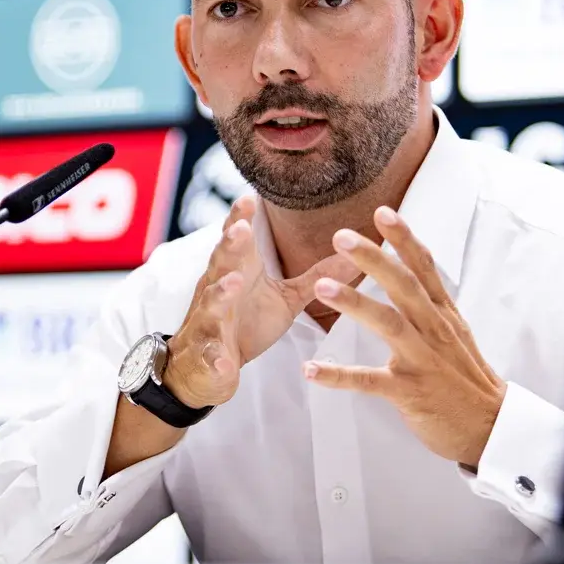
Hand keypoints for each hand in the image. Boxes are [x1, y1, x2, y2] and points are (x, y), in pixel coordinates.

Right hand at [165, 194, 357, 409]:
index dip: (240, 217)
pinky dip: (217, 357)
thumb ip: (317, 276)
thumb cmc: (247, 321)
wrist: (209, 367)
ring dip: (221, 291)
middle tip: (241, 229)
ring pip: (212, 301)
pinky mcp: (208, 354)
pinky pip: (211, 355)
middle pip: (221, 261)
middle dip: (229, 244)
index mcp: (238, 270)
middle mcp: (219, 288)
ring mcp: (210, 320)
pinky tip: (226, 361)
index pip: (236, 238)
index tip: (250, 196)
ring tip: (234, 283)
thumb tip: (354, 256)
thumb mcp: (286, 298)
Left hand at [303, 206, 505, 468]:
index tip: (383, 212)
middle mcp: (433, 329)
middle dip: (373, 259)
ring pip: (388, 324)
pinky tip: (312, 370)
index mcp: (442, 313)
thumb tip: (412, 267)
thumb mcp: (455, 330)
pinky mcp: (410, 392)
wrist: (491, 426)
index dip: (404, 238)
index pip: (423, 267)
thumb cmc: (465, 375)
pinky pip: (369, 382)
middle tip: (341, 236)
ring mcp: (422, 360)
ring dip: (354, 304)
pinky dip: (339, 376)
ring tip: (321, 288)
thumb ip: (431, 301)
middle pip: (403, 286)